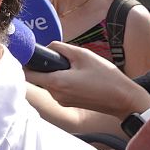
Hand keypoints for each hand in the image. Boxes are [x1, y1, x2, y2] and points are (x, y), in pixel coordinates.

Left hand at [25, 41, 149, 117]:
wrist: (124, 99)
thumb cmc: (106, 77)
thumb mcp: (83, 55)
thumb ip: (61, 48)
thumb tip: (47, 46)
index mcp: (56, 82)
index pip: (28, 74)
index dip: (25, 63)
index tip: (29, 53)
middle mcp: (55, 94)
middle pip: (38, 77)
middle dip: (44, 66)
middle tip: (59, 57)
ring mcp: (61, 100)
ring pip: (48, 82)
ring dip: (54, 72)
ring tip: (74, 67)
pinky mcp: (67, 103)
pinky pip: (57, 88)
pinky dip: (61, 80)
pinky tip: (78, 76)